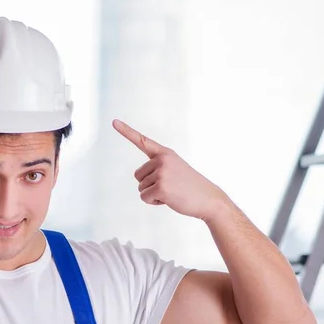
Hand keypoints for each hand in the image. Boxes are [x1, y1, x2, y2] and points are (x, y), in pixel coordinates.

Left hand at [113, 119, 228, 220]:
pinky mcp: (160, 187)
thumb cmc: (190, 187)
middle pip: (138, 176)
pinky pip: (144, 197)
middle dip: (149, 185)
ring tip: (172, 192)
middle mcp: (162, 160)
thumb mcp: (175, 170)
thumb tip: (141, 178)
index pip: (142, 141)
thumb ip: (157, 168)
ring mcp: (161, 173)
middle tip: (170, 186)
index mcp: (165, 153)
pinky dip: (154, 202)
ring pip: (141, 188)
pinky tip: (169, 199)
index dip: (126, 131)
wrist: (209, 199)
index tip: (114, 122)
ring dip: (153, 194)